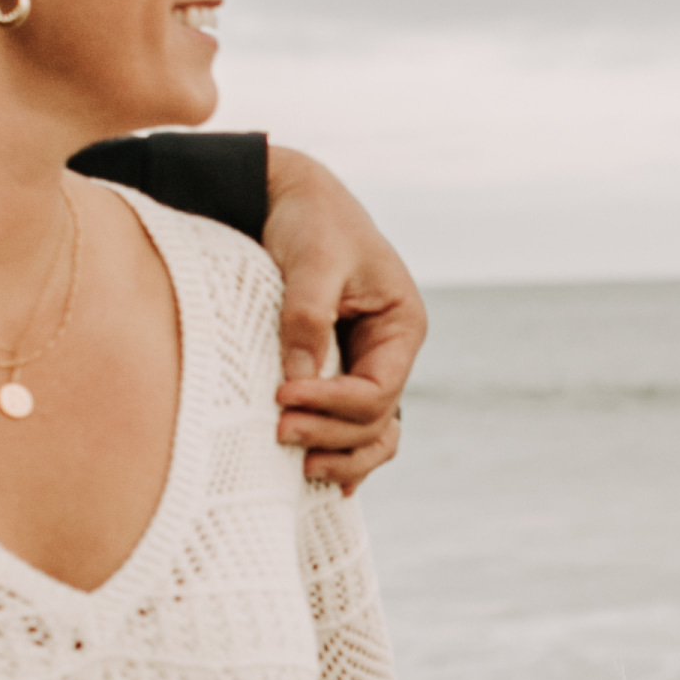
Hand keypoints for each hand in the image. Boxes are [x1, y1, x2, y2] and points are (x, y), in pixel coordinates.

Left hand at [261, 144, 423, 493]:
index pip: (378, 388)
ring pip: (371, 433)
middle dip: (330, 433)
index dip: (334, 403)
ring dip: (340, 455)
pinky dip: (340, 452)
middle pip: (375, 420)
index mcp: (401, 325)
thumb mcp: (313, 262)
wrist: (292, 201)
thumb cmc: (312, 223)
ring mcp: (367, 366)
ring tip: (301, 469)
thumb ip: (308, 318)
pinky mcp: (338, 371)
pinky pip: (350, 425)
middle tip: (277, 432)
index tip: (283, 395)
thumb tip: (297, 381)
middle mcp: (391, 353)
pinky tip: (320, 479)